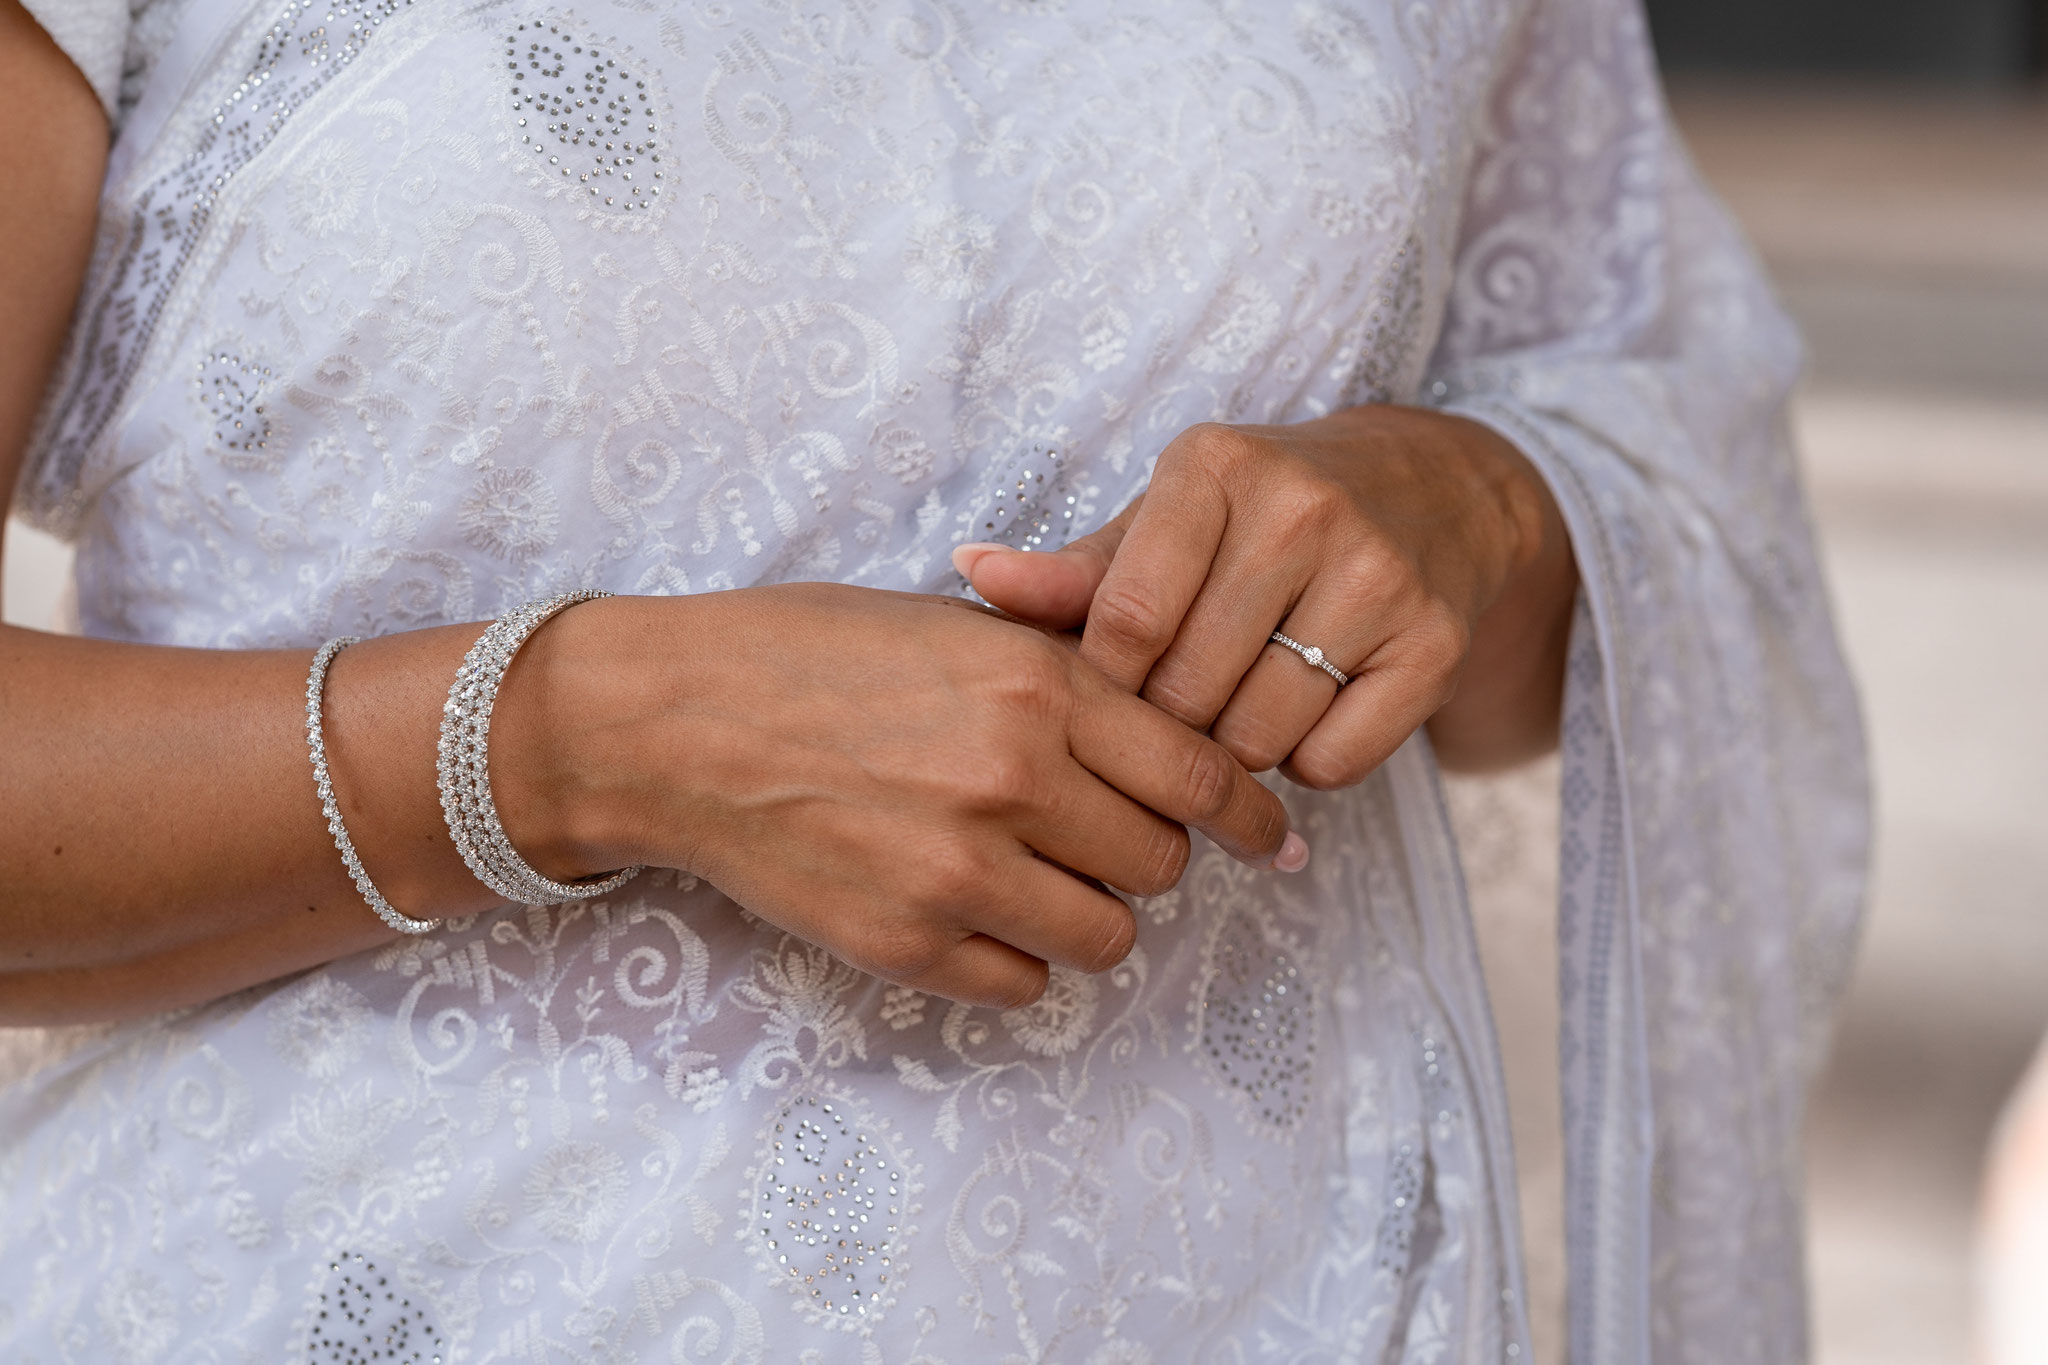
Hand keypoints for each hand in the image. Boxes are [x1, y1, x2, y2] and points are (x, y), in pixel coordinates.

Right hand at [491, 584, 1298, 1008]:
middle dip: (1147, 852)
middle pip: (1160, 862)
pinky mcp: (904, 945)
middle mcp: (1010, 781)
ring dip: (1090, 910)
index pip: (1200, 775)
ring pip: (1106, 935)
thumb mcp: (952, 623)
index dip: (1248, 812)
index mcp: (1034, 686)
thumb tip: (1178, 732)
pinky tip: (973, 909)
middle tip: (1100, 833)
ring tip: (1036, 874)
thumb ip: (1067, 669)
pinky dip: (1016, 954)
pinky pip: (1022, 983)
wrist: (673, 724)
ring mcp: (957, 874)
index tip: (1264, 834)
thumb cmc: (810, 653)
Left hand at [954, 405, 1575, 784]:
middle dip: (1168, 726)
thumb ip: (1074, 567)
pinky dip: (1310, 765)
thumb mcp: (1171, 519)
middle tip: (1179, 712)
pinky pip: (1335, 761)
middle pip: (1188, 689)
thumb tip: (971, 575)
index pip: (1127, 619)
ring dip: (1236, 753)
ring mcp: (1379, 575)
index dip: (1105, 686)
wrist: (1442, 491)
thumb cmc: (1269, 514)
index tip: (1106, 699)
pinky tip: (1311, 715)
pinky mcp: (1435, 641)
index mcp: (1215, 467)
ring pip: (1260, 736)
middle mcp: (1302, 509)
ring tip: (1240, 709)